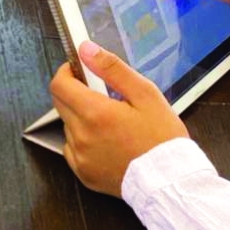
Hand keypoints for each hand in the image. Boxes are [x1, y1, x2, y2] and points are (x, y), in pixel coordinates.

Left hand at [50, 42, 188, 196]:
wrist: (169, 180)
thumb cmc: (161, 136)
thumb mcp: (145, 93)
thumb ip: (112, 68)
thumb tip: (86, 49)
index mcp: (95, 113)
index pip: (59, 85)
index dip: (66, 72)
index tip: (79, 70)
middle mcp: (81, 136)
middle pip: (60, 104)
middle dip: (75, 92)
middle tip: (103, 94)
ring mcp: (80, 157)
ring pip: (68, 125)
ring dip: (82, 117)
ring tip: (112, 121)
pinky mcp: (83, 173)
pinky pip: (73, 148)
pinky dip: (84, 140)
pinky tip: (108, 140)